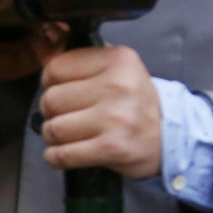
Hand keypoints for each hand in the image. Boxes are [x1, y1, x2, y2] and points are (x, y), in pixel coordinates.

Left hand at [38, 45, 161, 177]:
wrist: (170, 137)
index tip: (59, 89)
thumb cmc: (135, 103)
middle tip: (64, 115)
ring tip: (67, 135)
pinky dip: (56, 157)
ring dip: (53, 135)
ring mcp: (116, 118)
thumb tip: (42, 56)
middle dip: (50, 111)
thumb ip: (84, 60)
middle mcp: (118, 86)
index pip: (56, 68)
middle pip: (51, 99)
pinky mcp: (113, 148)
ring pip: (53, 128)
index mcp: (118, 60)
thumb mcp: (119, 69)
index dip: (49, 82)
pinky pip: (62, 154)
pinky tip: (64, 152)